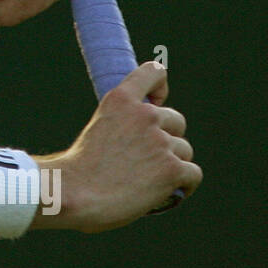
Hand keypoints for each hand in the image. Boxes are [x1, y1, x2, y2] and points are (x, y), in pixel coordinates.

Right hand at [33, 62, 200, 231]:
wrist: (74, 195)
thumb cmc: (78, 170)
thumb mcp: (96, 130)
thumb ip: (122, 125)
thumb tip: (141, 141)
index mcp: (121, 100)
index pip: (154, 72)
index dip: (160, 89)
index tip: (155, 104)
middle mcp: (144, 115)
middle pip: (177, 122)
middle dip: (167, 139)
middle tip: (147, 160)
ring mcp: (161, 142)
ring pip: (184, 151)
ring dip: (173, 164)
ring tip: (151, 182)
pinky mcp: (172, 169)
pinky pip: (193, 173)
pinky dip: (184, 184)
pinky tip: (171, 192)